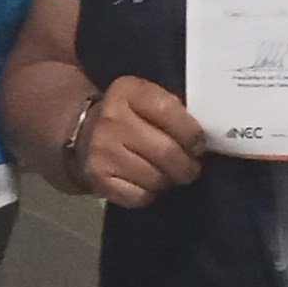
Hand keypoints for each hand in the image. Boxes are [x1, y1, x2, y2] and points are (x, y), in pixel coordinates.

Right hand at [80, 75, 205, 208]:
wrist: (81, 132)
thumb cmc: (128, 115)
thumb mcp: (145, 99)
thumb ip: (172, 109)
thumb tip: (205, 138)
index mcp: (127, 91)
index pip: (168, 110)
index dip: (191, 132)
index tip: (199, 144)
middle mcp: (111, 119)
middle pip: (166, 150)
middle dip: (187, 165)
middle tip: (192, 167)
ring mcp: (102, 149)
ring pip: (154, 177)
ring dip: (168, 179)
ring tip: (169, 173)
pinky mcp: (97, 177)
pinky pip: (138, 195)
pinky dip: (149, 193)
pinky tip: (148, 183)